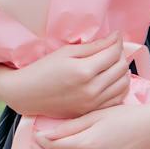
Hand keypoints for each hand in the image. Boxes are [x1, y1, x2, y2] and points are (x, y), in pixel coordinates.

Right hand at [0, 35, 130, 118]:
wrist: (26, 94)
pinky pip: (117, 99)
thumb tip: (117, 37)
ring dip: (122, 71)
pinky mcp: (91, 111)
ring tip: (112, 64)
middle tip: (113, 49)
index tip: (115, 37)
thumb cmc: (44, 69)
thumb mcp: (67, 52)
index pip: (114, 53)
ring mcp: (92, 103)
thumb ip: (94, 46)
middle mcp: (91, 89)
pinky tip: (112, 79)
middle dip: (121, 55)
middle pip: (121, 68)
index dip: (118, 42)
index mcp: (84, 71)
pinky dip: (120, 87)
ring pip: (123, 84)